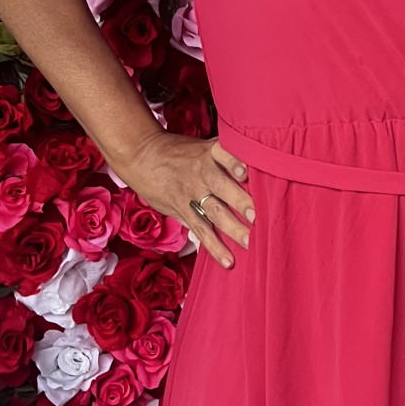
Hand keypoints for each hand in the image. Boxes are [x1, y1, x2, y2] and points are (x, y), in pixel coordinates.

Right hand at [115, 132, 253, 269]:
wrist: (142, 156)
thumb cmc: (181, 151)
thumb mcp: (203, 145)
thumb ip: (228, 153)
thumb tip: (262, 161)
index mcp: (210, 153)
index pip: (225, 155)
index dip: (235, 163)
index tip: (246, 173)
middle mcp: (202, 172)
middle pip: (222, 186)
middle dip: (240, 201)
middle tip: (257, 216)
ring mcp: (192, 192)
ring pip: (214, 211)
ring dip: (233, 228)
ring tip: (250, 243)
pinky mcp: (182, 209)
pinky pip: (200, 229)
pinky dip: (214, 246)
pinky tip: (227, 260)